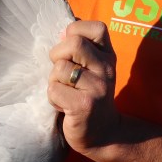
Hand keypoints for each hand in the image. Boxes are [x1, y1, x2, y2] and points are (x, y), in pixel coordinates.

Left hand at [47, 20, 119, 153]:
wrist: (104, 133)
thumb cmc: (89, 95)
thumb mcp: (91, 68)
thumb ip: (80, 48)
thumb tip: (62, 30)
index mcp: (108, 55)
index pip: (95, 27)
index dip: (75, 31)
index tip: (70, 49)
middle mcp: (106, 68)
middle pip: (73, 43)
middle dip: (57, 55)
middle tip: (61, 72)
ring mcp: (97, 87)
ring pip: (59, 68)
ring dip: (53, 81)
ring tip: (65, 92)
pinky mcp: (84, 105)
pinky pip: (54, 89)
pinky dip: (53, 98)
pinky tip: (64, 106)